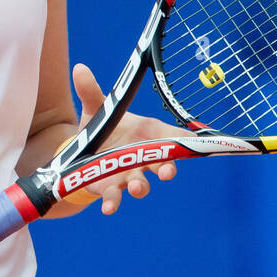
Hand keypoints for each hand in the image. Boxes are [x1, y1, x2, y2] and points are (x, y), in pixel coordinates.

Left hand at [71, 62, 190, 214]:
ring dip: (141, 187)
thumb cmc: (101, 127)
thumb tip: (80, 69)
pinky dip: (113, 202)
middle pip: (163, 164)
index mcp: (147, 133)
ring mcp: (129, 174)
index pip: (172, 137)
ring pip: (141, 183)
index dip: (185, 141)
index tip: (196, 144)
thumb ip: (91, 91)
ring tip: (136, 187)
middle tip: (167, 172)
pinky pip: (115, 197)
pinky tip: (109, 208)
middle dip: (167, 169)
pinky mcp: (111, 187)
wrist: (82, 151)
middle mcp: (143, 156)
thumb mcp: (96, 108)